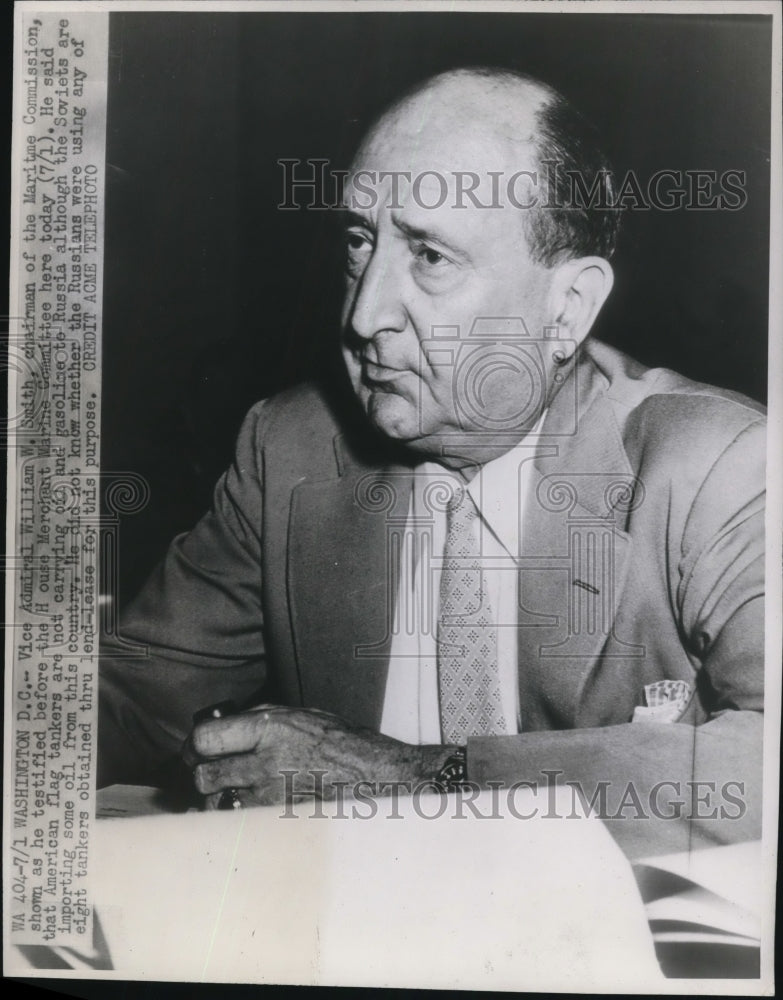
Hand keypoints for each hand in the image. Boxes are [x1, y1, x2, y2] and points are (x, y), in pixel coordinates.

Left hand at [185, 704, 454, 808]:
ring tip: (229, 794)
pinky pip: (240, 824)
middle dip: (201, 776)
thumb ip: (260, 719)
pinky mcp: (279, 822)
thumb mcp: (301, 715)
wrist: (377, 776)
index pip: (206, 738)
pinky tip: (247, 811)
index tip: (197, 749)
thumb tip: (223, 725)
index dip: (194, 745)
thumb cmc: (342, 743)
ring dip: (217, 801)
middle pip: (204, 776)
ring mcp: (273, 796)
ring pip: (218, 806)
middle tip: (207, 774)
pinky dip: (236, 820)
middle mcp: (267, 762)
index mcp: (270, 728)